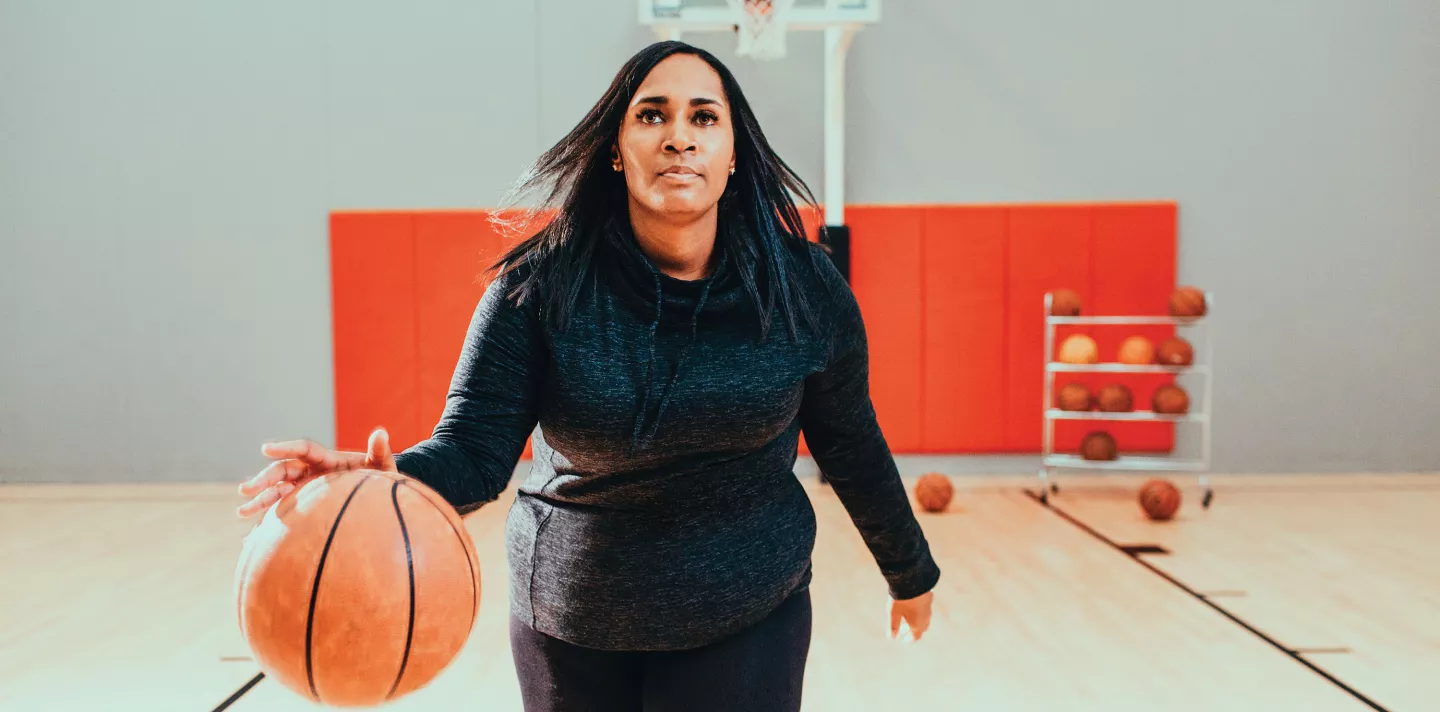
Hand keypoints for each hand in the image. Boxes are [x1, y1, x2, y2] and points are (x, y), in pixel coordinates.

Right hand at [236, 427, 397, 517]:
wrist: (379, 498)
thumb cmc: (381, 478)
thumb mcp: (383, 466)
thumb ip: (381, 451)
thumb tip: (382, 433)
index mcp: (327, 460)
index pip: (303, 450)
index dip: (285, 447)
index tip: (265, 449)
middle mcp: (311, 473)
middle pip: (282, 472)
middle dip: (264, 480)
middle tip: (246, 490)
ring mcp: (305, 491)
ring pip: (277, 493)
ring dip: (260, 501)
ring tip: (242, 512)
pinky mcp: (304, 509)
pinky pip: (283, 514)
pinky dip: (269, 524)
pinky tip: (253, 539)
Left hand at [889, 590, 933, 641]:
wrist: (912, 580)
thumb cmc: (901, 599)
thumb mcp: (894, 613)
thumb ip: (893, 626)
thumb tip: (892, 637)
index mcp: (918, 624)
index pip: (916, 636)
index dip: (910, 639)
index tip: (905, 639)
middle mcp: (926, 618)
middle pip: (921, 628)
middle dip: (913, 630)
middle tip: (903, 629)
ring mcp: (928, 607)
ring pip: (924, 618)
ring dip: (916, 620)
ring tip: (907, 617)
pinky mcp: (929, 597)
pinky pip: (925, 608)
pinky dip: (920, 610)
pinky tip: (914, 605)